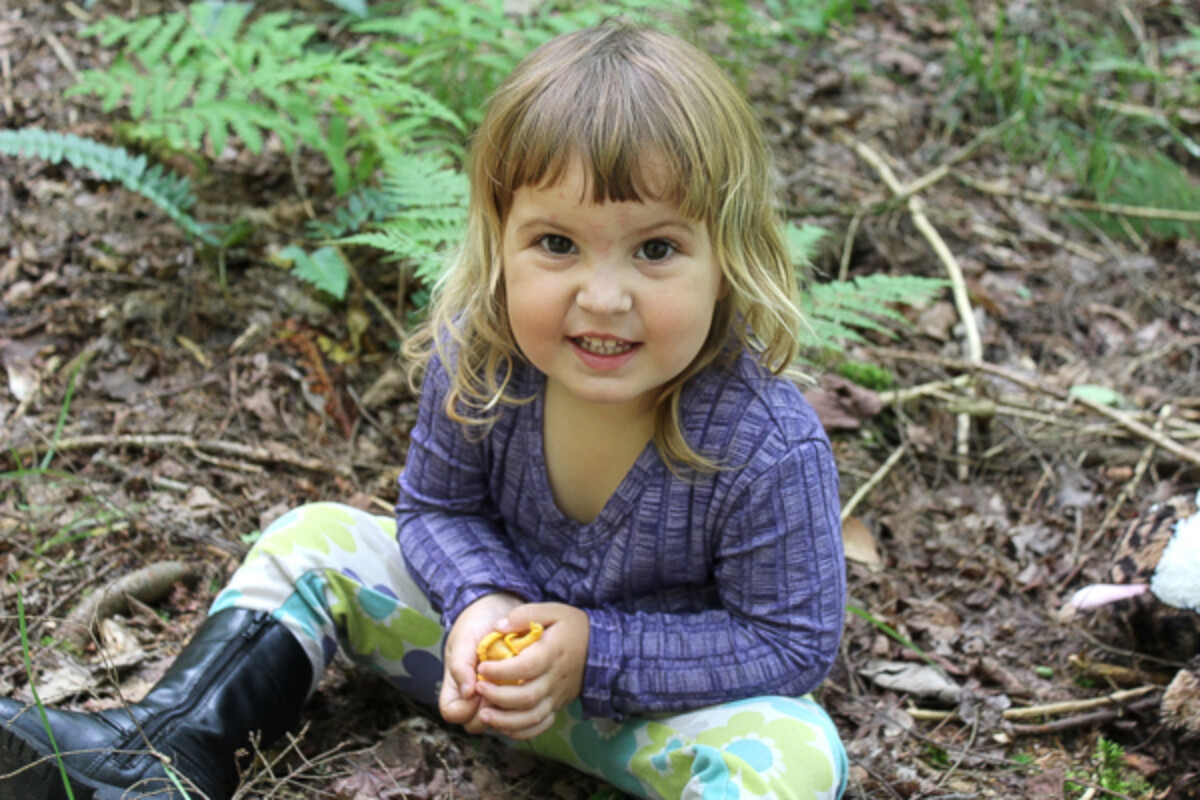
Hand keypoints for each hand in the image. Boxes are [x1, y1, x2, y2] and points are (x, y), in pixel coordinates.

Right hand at [439, 593, 522, 730]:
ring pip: (501, 722)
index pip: (453, 713)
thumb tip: (467, 692)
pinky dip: (526, 707)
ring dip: (510, 708)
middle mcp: (474, 699)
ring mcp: (494, 699)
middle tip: (503, 685)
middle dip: (490, 709)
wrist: (499, 610)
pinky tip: (530, 687)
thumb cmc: (476, 624)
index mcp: (455, 686)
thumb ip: (460, 664)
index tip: (479, 685)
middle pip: (476, 724)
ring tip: (517, 683)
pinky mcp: (515, 696)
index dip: (465, 707)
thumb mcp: (464, 638)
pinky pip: (522, 717)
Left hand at [474, 602, 588, 739]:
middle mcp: (556, 678)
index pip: (526, 667)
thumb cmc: (571, 627)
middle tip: (479, 687)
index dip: (501, 671)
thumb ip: (524, 615)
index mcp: (553, 653)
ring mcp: (558, 696)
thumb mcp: (551, 611)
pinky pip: (541, 725)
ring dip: (506, 720)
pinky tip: (503, 727)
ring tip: (484, 715)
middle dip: (498, 696)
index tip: (482, 667)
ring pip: (532, 717)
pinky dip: (522, 731)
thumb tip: (498, 626)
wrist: (601, 648)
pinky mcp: (558, 705)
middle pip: (527, 697)